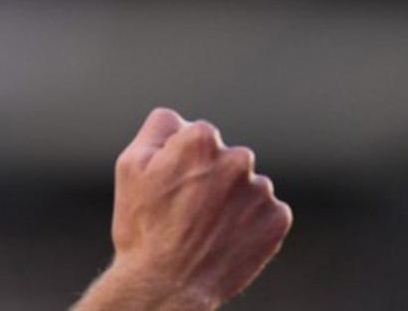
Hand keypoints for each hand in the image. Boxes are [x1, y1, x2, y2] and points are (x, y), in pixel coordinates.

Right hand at [107, 107, 291, 307]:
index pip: (196, 137)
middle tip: (189, 211)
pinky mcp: (277, 219)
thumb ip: (159, 127)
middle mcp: (238, 158)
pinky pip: (266, 211)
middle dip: (211, 178)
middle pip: (225, 159)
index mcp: (202, 139)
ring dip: (232, 201)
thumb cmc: (143, 227)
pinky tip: (227, 239)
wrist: (167, 286)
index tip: (172, 187)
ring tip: (207, 229)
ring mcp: (260, 190)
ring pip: (246, 186)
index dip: (181, 162)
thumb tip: (181, 119)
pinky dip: (251, 223)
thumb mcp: (130, 166)